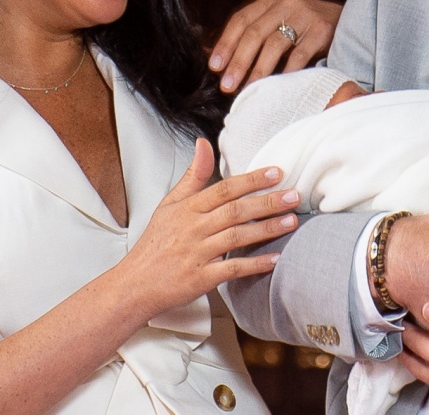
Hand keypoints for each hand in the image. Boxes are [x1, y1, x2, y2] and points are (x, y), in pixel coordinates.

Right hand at [122, 139, 298, 317]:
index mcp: (187, 209)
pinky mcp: (201, 278)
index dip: (251, 180)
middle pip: (235, 211)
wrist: (135, 285)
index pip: (224, 189)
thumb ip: (192, 176)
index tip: (276, 173)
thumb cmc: (155, 244)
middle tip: (294, 196)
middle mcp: (193, 228)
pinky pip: (232, 269)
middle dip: (267, 202)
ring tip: (291, 222)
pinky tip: (274, 258)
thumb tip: (203, 144)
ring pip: (236, 237)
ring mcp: (197, 253)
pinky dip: (254, 264)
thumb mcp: (168, 205)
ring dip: (266, 229)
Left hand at [209, 0, 341, 92]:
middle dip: (238, 61)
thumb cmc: (305, 28)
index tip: (215, 67)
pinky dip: (285, 73)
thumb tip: (221, 63)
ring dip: (258, 70)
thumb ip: (255, 36)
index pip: (241, 20)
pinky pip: (299, 55)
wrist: (348, 20)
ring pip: (274, 44)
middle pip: (255, 33)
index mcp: (270, 1)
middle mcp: (286, 3)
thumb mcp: (280, 22)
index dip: (226, 44)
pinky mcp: (321, 30)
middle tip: (227, 85)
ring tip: (247, 89)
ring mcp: (305, 16)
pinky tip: (276, 88)